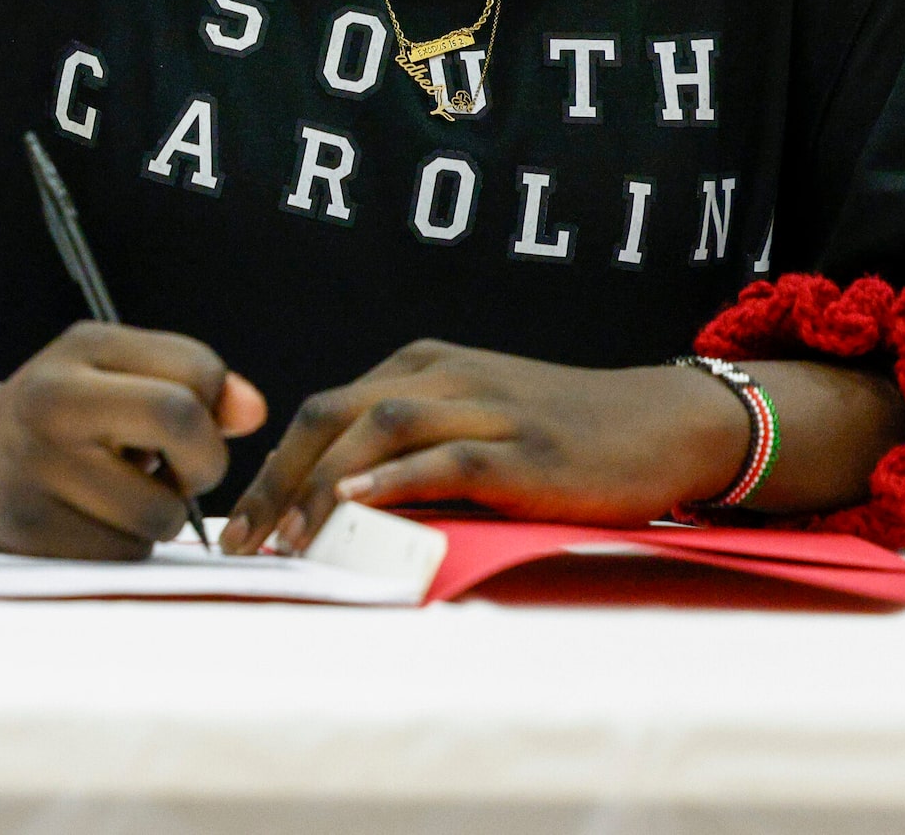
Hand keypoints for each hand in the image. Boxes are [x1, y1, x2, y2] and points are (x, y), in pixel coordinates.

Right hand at [0, 326, 264, 560]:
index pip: (195, 374)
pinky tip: (89, 521)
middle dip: (202, 462)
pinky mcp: (31, 536)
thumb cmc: (56, 413)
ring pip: (162, 512)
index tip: (187, 421)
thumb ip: (187, 376)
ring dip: (159, 515)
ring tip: (116, 493)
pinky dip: (123, 546)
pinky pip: (125, 556)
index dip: (213, 407)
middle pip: (181, 424)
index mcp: (77, 353)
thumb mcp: (110, 367)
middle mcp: (49, 405)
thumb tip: (253, 412)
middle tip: (179, 471)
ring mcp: (36, 472)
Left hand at [221, 340, 746, 554]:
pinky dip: (396, 478)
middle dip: (278, 479)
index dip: (274, 465)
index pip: (323, 410)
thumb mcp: (474, 419)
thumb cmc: (563, 433)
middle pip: (333, 415)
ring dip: (322, 484)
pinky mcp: (525, 448)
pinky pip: (447, 457)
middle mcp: (444, 375)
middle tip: (242, 540)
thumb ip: (411, 446)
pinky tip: (358, 501)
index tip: (240, 522)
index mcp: (422, 365)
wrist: (664, 422)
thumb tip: (334, 506)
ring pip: (377, 429)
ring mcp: (486, 407)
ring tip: (287, 537)